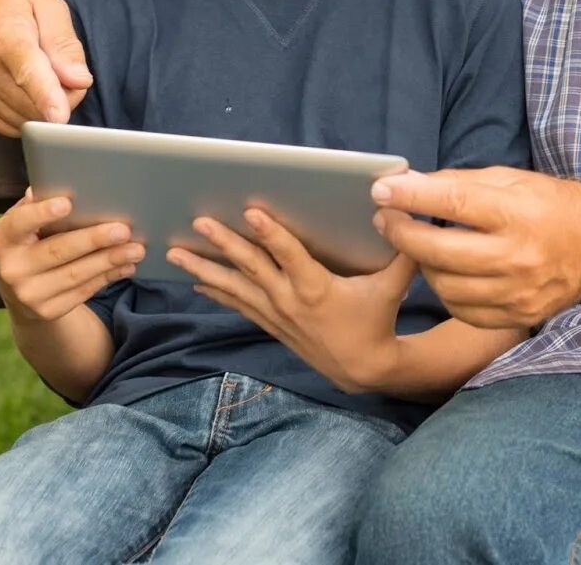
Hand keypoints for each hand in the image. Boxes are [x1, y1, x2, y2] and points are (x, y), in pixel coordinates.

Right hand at [0, 0, 92, 135]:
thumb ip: (64, 44)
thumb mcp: (50, 6)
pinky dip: (28, 116)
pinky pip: (7, 124)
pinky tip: (34, 93)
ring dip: (46, 109)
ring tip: (51, 77)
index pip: (27, 73)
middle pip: (32, 104)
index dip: (46, 97)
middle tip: (72, 74)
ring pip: (23, 119)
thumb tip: (79, 79)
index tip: (60, 117)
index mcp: (4, 37)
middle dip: (64, 98)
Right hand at [0, 189, 145, 322]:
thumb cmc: (30, 245)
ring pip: (76, 275)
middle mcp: (12, 269)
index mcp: (3, 240)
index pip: (19, 223)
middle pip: (57, 251)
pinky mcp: (49, 311)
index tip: (68, 203)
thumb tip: (51, 186)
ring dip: (110, 260)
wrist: (21, 294)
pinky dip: (108, 276)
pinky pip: (84, 291)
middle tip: (122, 229)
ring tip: (136, 249)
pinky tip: (126, 265)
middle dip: (93, 239)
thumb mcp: (26, 227)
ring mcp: (30, 294)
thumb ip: (37, 208)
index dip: (42, 213)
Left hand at [167, 209, 417, 394]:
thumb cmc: (377, 321)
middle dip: (223, 244)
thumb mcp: (393, 287)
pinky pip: (237, 304)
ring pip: (234, 287)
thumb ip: (402, 252)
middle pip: (251, 268)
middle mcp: (289, 300)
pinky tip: (196, 280)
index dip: (271, 234)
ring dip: (203, 269)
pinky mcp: (271, 324)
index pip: (289, 255)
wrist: (363, 368)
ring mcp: (276, 314)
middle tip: (199, 222)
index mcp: (317, 288)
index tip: (250, 212)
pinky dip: (216, 291)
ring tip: (174, 253)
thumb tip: (406, 215)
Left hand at [369, 167, 580, 328]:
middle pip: (440, 251)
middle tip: (384, 219)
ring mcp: (518, 291)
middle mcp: (517, 255)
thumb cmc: (551, 204)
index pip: (452, 202)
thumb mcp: (510, 179)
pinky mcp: (519, 316)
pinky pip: (464, 311)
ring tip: (419, 247)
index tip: (381, 191)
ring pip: (446, 286)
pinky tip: (446, 274)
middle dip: (402, 233)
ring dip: (423, 265)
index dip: (411, 196)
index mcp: (515, 212)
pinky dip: (447, 292)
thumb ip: (459, 183)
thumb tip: (407, 185)